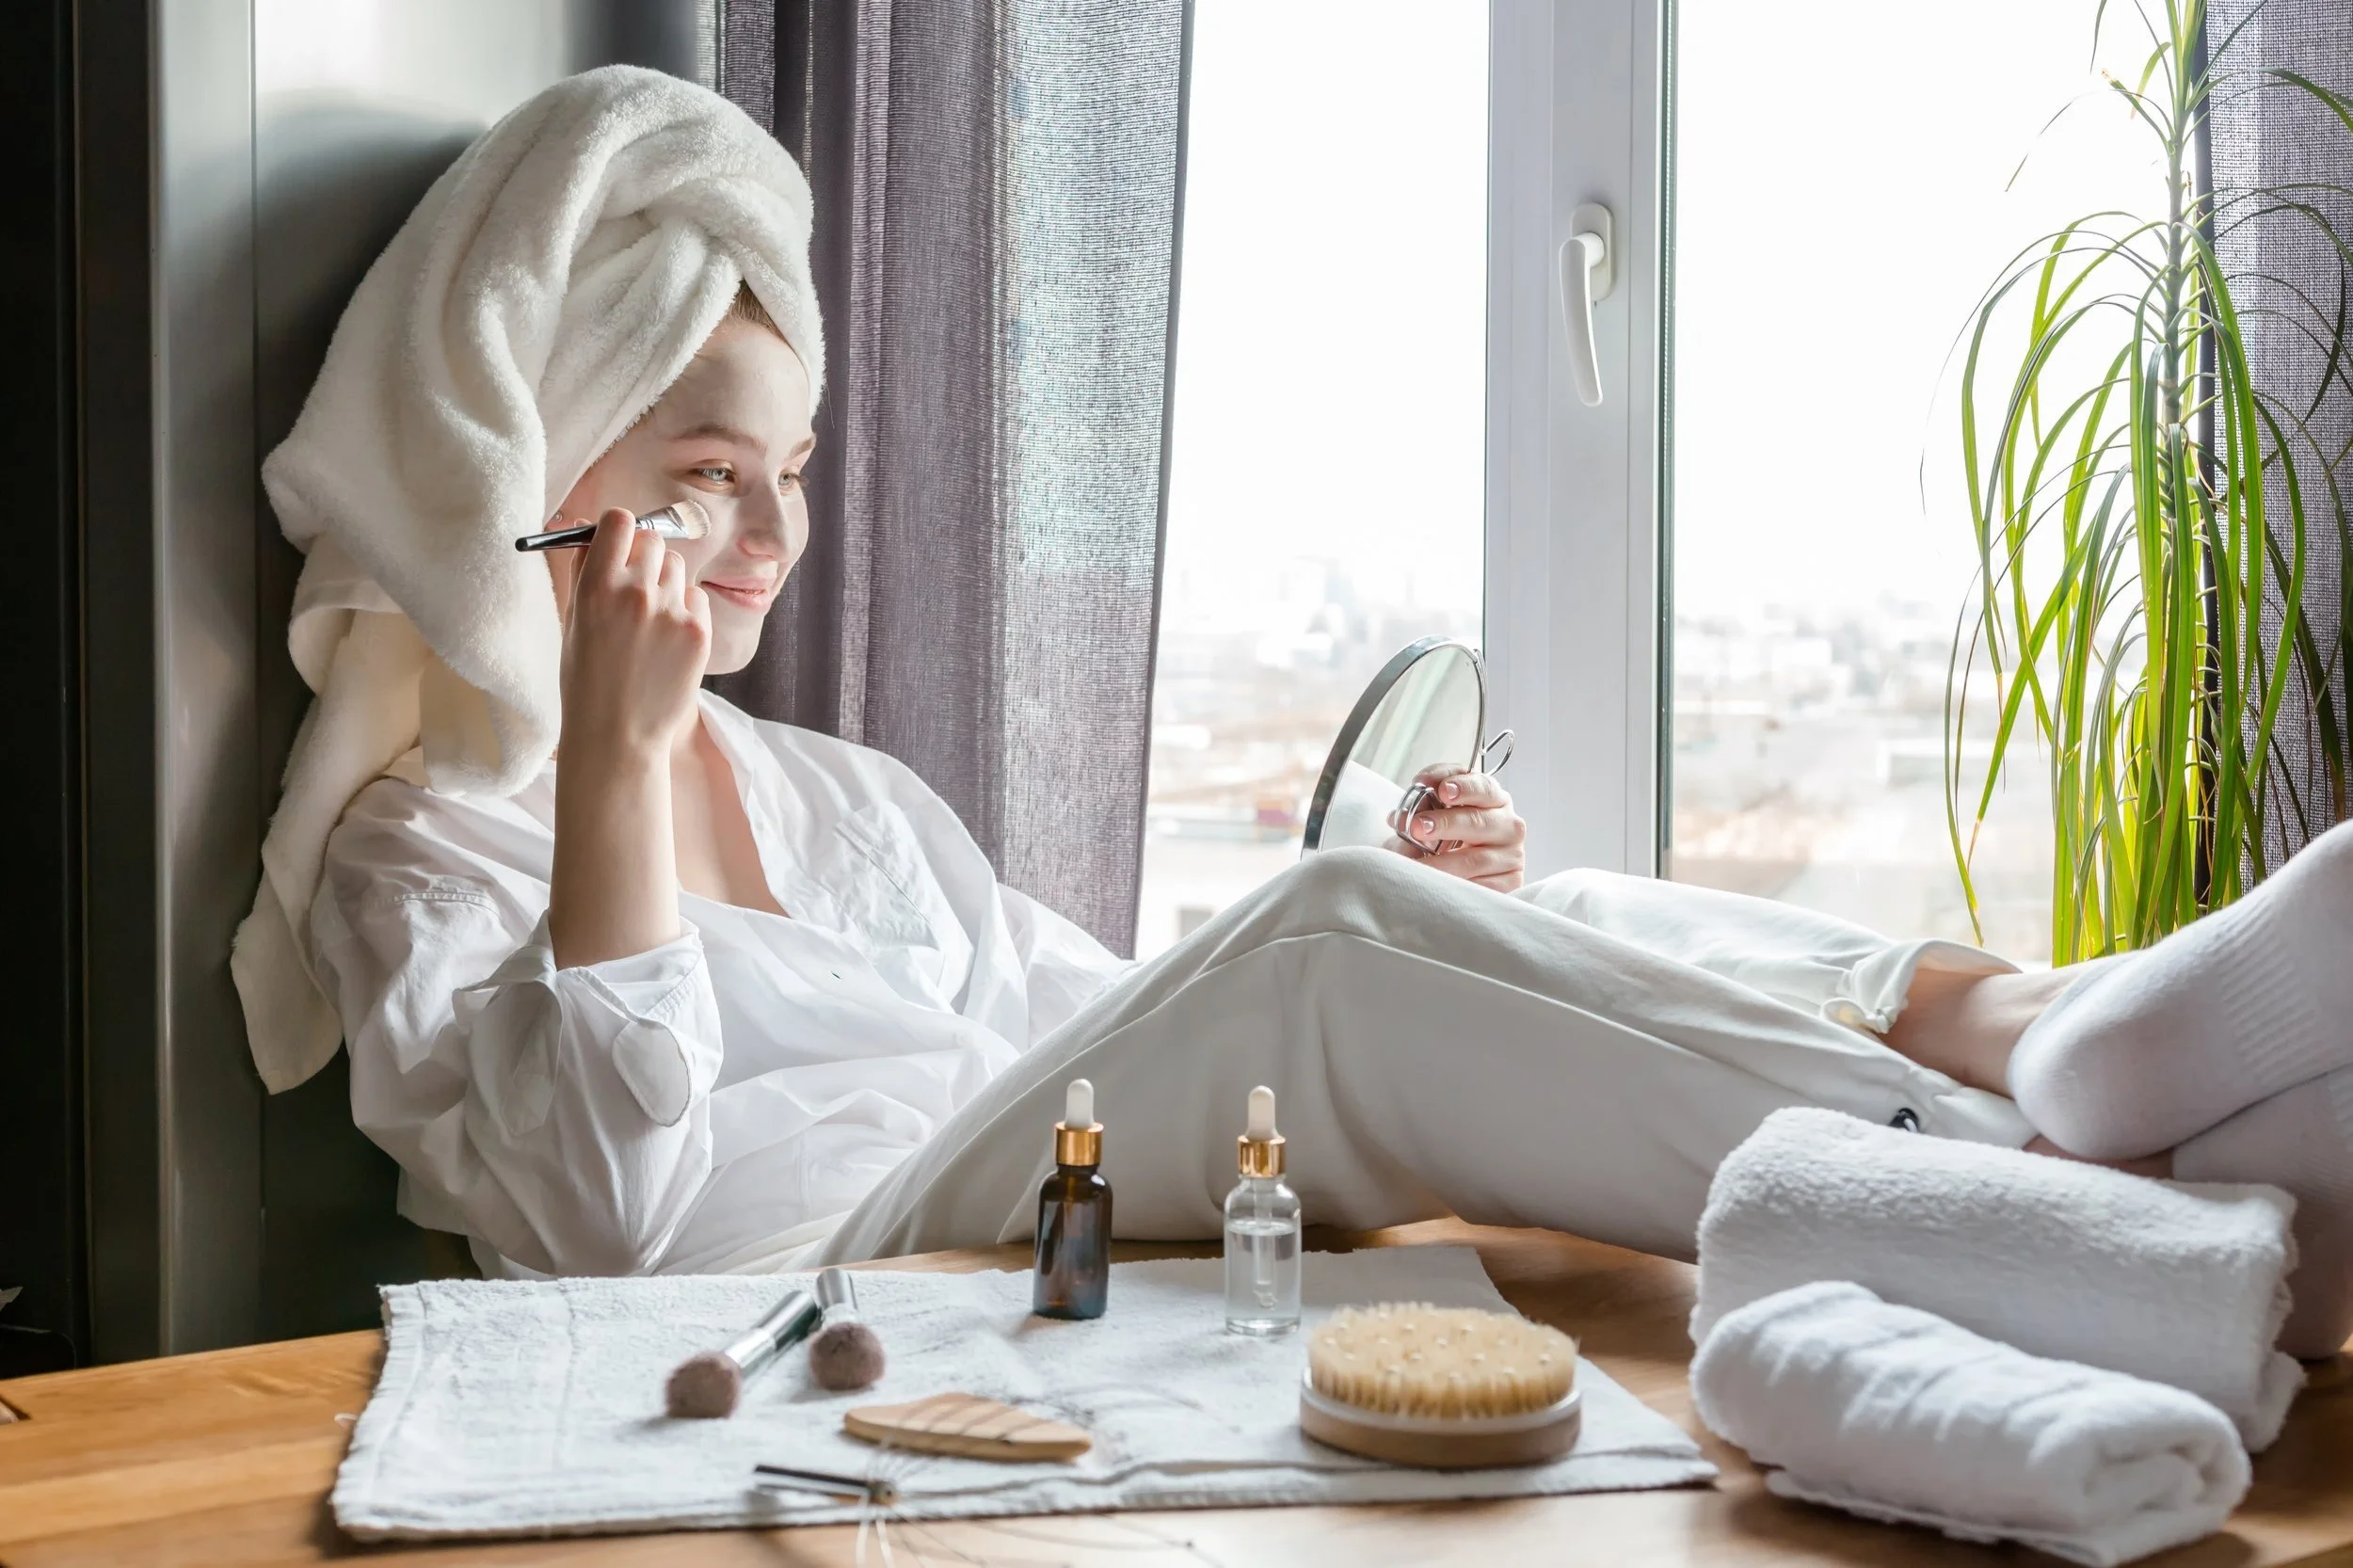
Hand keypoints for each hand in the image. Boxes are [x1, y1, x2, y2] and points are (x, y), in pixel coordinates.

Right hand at [557, 509, 711, 764]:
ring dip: (666, 581)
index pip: (620, 521)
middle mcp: (636, 593)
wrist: (617, 734)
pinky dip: (686, 608)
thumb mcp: (572, 622)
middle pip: (653, 541)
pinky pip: (697, 596)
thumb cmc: (586, 680)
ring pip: (677, 567)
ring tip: (651, 619)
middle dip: (644, 556)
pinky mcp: (699, 631)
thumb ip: (584, 572)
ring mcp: (671, 612)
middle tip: (636, 585)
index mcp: (596, 587)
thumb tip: (591, 530)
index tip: (619, 544)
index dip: (620, 529)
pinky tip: (668, 637)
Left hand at [1384, 764, 1526, 891]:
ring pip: (1476, 858)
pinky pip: (1480, 886)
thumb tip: (1401, 817)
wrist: (1461, 874)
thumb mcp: (1434, 816)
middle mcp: (1508, 824)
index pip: (1483, 787)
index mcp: (1493, 799)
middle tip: (1418, 827)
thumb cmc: (1447, 838)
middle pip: (1479, 821)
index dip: (1463, 786)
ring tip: (1416, 864)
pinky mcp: (1510, 883)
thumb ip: (1422, 808)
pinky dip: (1454, 887)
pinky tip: (1435, 886)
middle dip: (1446, 823)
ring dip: (1442, 862)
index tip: (1442, 790)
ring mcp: (1511, 855)